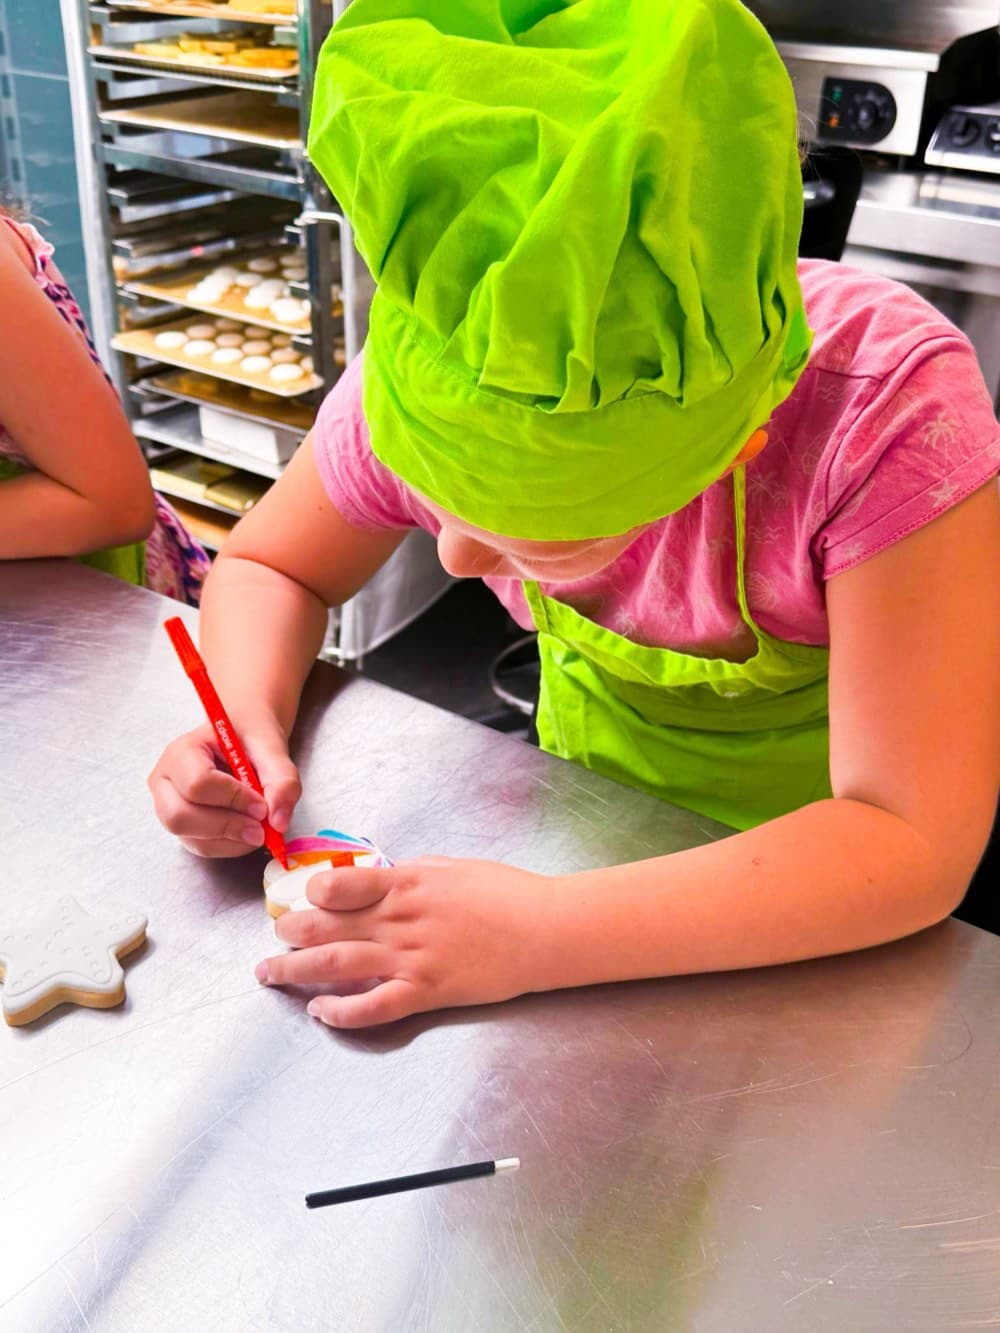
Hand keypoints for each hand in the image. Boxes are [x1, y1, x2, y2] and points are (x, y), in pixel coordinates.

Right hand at [148, 720, 300, 856]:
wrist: (244, 737)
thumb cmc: (249, 734)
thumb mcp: (271, 746)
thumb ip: (282, 779)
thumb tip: (279, 821)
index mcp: (181, 752)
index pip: (197, 784)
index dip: (233, 799)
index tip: (262, 804)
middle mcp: (166, 782)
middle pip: (180, 818)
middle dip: (227, 826)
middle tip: (261, 827)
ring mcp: (170, 808)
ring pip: (193, 840)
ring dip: (233, 840)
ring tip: (260, 826)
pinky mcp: (185, 827)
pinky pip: (204, 848)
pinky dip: (232, 846)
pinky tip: (249, 830)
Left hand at [256, 857, 554, 1026]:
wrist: (545, 930)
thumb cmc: (505, 892)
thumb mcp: (451, 867)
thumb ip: (409, 874)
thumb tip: (377, 878)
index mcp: (407, 882)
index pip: (340, 885)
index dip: (310, 893)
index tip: (299, 897)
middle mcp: (400, 920)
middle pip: (328, 925)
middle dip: (291, 931)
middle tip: (274, 935)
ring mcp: (411, 958)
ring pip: (337, 964)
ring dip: (296, 970)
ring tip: (270, 973)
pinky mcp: (426, 992)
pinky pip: (372, 1007)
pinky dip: (340, 1012)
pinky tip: (320, 1011)